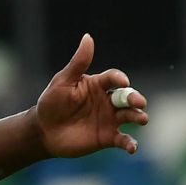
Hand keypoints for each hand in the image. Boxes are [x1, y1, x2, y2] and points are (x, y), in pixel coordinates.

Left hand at [32, 34, 147, 157]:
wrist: (44, 130)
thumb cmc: (51, 103)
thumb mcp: (63, 81)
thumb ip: (78, 63)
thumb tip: (88, 37)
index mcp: (98, 85)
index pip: (114, 78)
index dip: (119, 79)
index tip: (121, 81)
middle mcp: (108, 101)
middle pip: (128, 97)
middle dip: (135, 98)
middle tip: (138, 102)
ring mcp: (109, 119)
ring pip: (130, 116)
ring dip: (138, 117)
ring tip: (142, 119)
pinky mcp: (107, 137)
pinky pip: (123, 139)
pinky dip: (130, 143)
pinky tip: (132, 147)